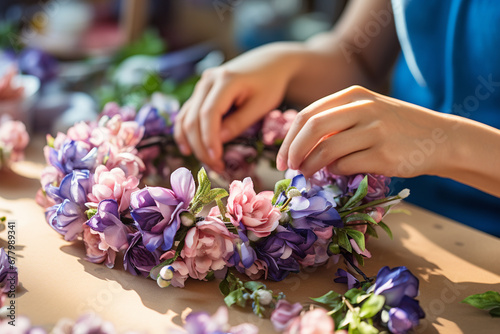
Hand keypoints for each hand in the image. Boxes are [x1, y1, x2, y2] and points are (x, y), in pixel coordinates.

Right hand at [174, 43, 302, 171]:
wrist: (269, 63)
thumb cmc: (270, 84)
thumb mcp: (261, 105)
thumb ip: (239, 122)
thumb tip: (218, 141)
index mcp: (225, 80)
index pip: (209, 114)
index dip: (209, 139)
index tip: (217, 158)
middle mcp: (208, 80)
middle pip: (193, 118)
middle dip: (201, 146)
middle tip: (216, 166)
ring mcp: (201, 85)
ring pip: (186, 117)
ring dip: (191, 142)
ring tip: (207, 162)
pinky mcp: (200, 92)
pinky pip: (187, 114)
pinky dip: (185, 132)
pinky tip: (188, 149)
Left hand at [276, 85, 452, 178]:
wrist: (439, 138)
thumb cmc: (394, 127)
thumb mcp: (366, 111)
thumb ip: (334, 121)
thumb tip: (296, 146)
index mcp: (353, 95)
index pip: (307, 114)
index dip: (289, 138)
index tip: (282, 157)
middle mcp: (363, 108)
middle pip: (312, 129)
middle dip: (293, 151)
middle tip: (288, 168)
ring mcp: (375, 131)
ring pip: (327, 150)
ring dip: (311, 166)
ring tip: (308, 174)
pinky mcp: (384, 155)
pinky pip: (345, 166)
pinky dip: (334, 172)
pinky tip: (337, 172)